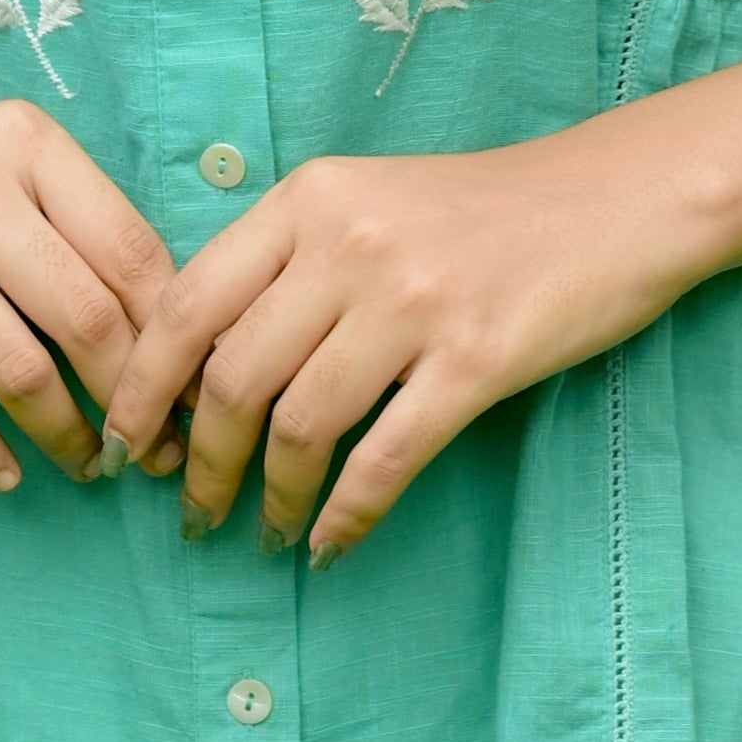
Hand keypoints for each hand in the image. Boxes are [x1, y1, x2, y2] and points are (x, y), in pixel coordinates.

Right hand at [0, 83, 178, 496]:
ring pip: (15, 368)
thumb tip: (172, 335)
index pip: (131, 251)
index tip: (194, 390)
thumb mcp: (7, 159)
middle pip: (85, 317)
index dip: (175, 335)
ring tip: (89, 464)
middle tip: (153, 449)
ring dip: (65, 435)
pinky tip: (6, 473)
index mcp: (24, 143)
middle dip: (133, 401)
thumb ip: (81, 224)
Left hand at [97, 127, 710, 562]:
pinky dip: (346, 514)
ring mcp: (413, 301)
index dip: (139, 386)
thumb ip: (285, 259)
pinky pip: (385, 457)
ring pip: (300, 425)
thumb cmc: (482, 210)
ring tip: (264, 533)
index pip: (184, 303)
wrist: (616, 197)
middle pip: (230, 375)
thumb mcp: (365, 199)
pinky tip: (331, 544)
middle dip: (197, 461)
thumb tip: (196, 357)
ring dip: (270, 497)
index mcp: (307, 199)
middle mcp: (348, 245)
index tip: (124, 442)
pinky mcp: (477, 359)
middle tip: (190, 510)